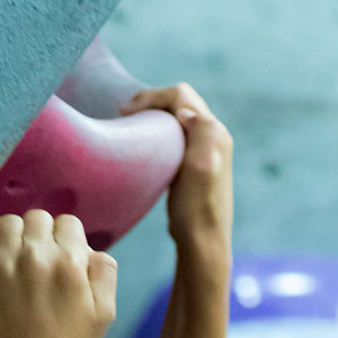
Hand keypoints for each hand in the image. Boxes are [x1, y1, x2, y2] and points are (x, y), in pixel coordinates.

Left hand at [0, 211, 116, 337]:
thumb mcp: (105, 314)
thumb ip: (105, 272)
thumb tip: (91, 249)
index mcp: (71, 262)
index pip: (69, 222)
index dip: (67, 240)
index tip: (62, 260)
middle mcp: (38, 255)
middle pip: (39, 217)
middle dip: (42, 235)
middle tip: (39, 261)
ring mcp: (6, 261)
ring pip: (10, 220)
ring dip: (15, 234)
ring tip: (16, 257)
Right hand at [121, 83, 232, 244]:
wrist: (202, 241)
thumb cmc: (196, 209)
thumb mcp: (199, 168)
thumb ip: (200, 132)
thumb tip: (184, 111)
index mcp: (213, 132)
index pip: (180, 96)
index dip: (152, 97)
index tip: (125, 112)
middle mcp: (213, 136)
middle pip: (181, 101)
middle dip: (152, 100)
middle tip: (124, 112)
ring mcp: (205, 149)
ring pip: (178, 115)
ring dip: (154, 112)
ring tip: (130, 121)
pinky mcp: (195, 162)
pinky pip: (176, 132)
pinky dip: (158, 128)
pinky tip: (144, 141)